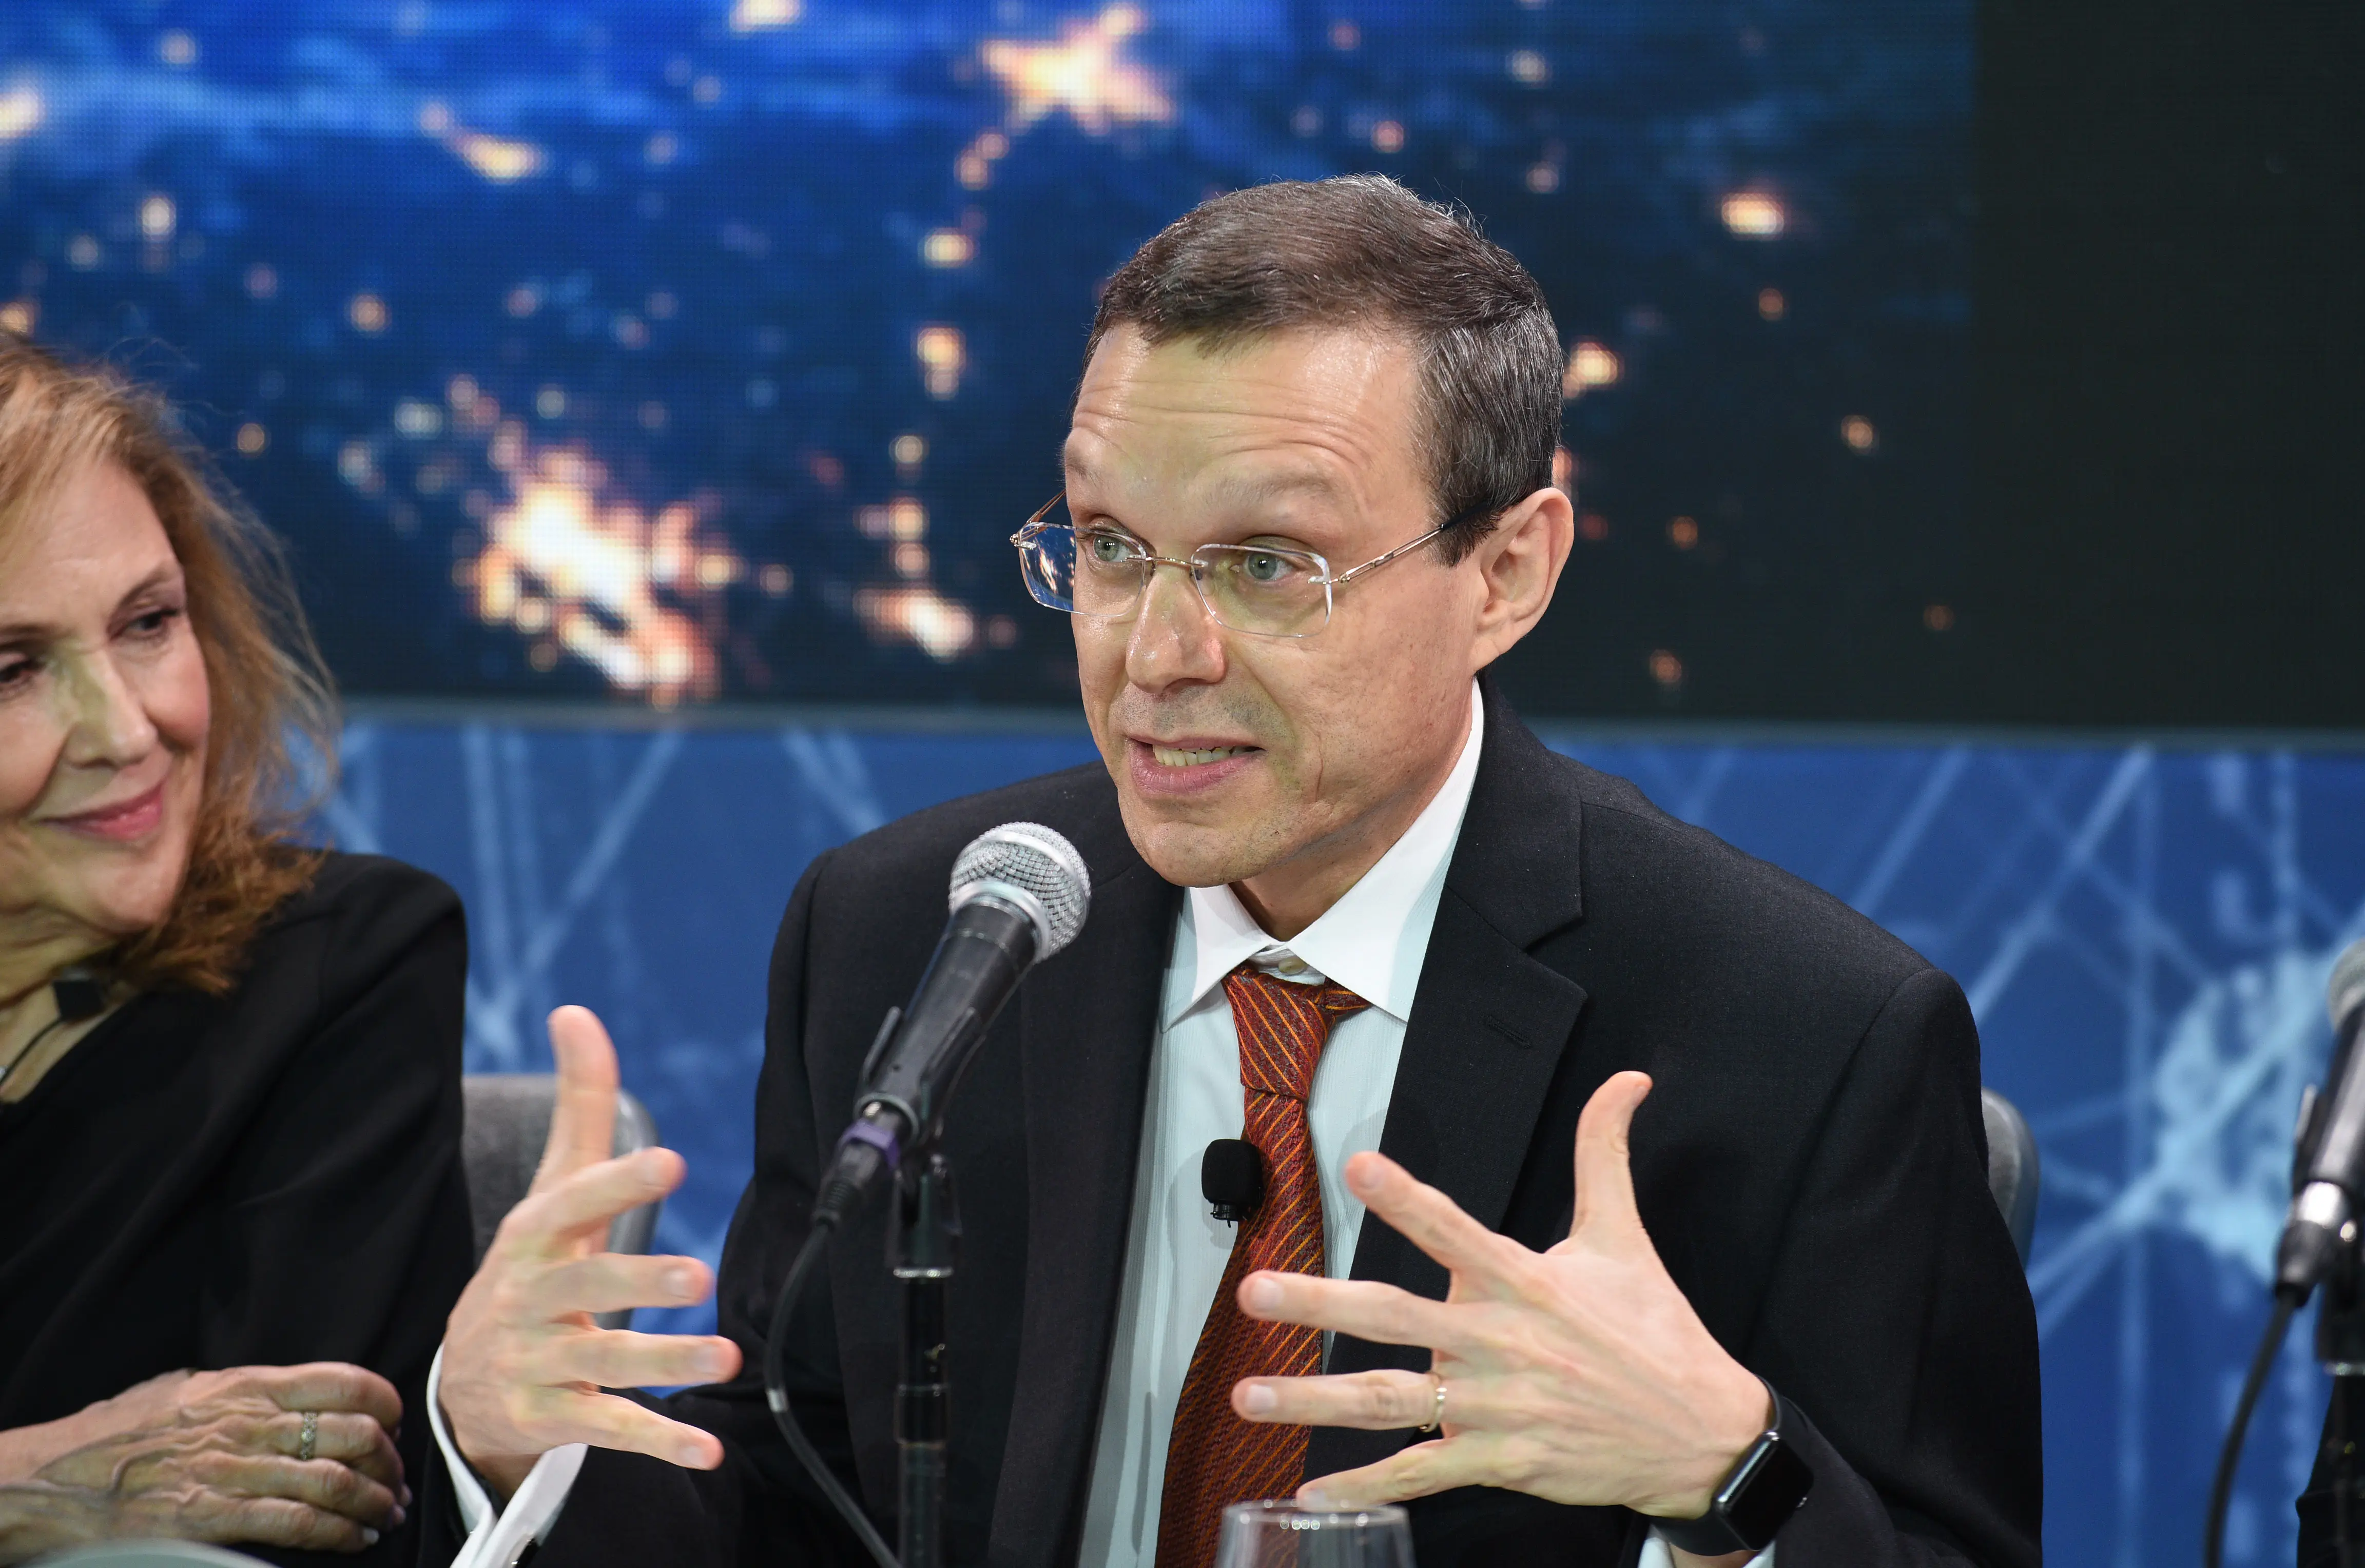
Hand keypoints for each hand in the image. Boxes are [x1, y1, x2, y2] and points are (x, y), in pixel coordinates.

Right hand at [0, 1363, 406, 1559]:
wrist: (52, 1480)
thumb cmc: (114, 1433)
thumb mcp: (185, 1388)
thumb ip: (243, 1391)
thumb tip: (292, 1395)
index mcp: (244, 1385)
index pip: (343, 1381)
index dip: (384, 1404)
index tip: (394, 1424)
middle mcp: (247, 1423)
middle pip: (352, 1434)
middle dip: (388, 1461)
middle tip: (397, 1479)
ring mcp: (231, 1471)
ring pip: (334, 1481)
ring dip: (374, 1501)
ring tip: (387, 1512)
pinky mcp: (214, 1517)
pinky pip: (297, 1523)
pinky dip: (338, 1533)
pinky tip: (355, 1538)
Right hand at [439, 1006, 741, 1497]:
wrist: (465, 1383)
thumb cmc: (529, 1269)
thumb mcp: (549, 1192)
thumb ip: (578, 1108)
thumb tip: (576, 1012)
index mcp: (536, 1238)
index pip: (574, 1204)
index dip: (616, 1182)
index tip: (667, 1160)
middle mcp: (531, 1300)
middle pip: (586, 1289)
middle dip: (639, 1283)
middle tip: (697, 1276)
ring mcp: (537, 1363)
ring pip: (606, 1365)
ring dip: (667, 1363)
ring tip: (727, 1358)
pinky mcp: (551, 1420)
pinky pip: (610, 1431)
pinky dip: (660, 1442)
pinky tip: (708, 1449)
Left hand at [1228, 1072, 1769, 1561]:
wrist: (1701, 1434)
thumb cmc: (1656, 1331)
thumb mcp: (1626, 1235)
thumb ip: (1604, 1153)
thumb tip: (1629, 1079)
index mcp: (1528, 1282)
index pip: (1456, 1231)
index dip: (1409, 1199)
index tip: (1359, 1167)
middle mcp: (1503, 1343)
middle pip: (1397, 1318)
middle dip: (1320, 1304)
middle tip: (1254, 1291)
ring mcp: (1498, 1407)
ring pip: (1391, 1400)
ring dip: (1313, 1398)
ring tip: (1247, 1394)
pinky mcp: (1502, 1460)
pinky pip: (1422, 1472)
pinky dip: (1366, 1485)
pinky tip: (1312, 1491)